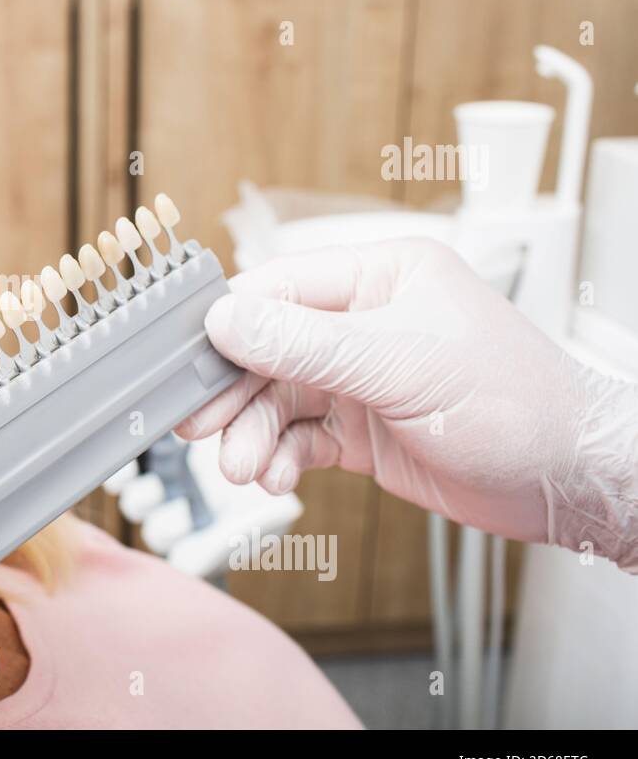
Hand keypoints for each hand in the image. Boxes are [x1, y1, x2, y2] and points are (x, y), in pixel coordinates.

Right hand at [176, 238, 637, 570]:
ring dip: (252, 434)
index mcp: (381, 276)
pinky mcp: (362, 427)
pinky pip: (299, 437)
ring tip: (243, 469)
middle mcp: (364, 321)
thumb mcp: (400, 364)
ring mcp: (361, 377)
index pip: (281, 287)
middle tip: (201, 426)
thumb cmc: (515, 403)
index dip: (231, 325)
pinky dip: (280, 458)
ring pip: (277, 398)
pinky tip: (276, 477)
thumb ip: (306, 344)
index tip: (191, 361)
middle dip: (236, 392)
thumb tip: (226, 320)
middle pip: (268, 348)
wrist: (567, 482)